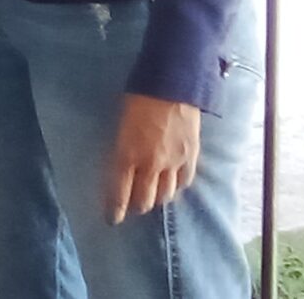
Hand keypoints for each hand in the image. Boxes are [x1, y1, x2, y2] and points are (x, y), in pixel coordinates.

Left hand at [107, 94, 200, 223]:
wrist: (172, 86)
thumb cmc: (138, 99)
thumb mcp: (121, 126)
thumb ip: (122, 149)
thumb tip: (121, 166)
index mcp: (126, 154)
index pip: (119, 191)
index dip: (116, 209)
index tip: (112, 219)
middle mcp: (150, 163)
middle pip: (144, 199)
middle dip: (137, 206)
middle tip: (133, 206)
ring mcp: (173, 162)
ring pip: (165, 194)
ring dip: (156, 198)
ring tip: (152, 196)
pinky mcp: (191, 156)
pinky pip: (184, 182)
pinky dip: (176, 186)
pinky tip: (172, 184)